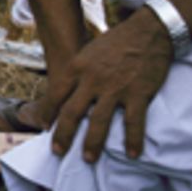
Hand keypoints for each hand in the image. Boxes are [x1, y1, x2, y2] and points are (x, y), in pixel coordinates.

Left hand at [48, 7, 172, 161]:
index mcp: (77, 68)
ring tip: (87, 159)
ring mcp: (115, 88)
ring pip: (99, 121)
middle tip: (57, 151)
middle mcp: (91, 80)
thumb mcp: (87, 52)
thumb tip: (65, 91)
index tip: (44, 127)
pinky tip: (131, 154)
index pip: (55, 95)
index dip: (48, 114)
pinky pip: (133, 122)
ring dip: (92, 143)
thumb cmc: (115, 42)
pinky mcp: (137, 94)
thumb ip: (77, 73)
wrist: (147, 32)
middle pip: (71, 113)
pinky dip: (132, 140)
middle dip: (63, 135)